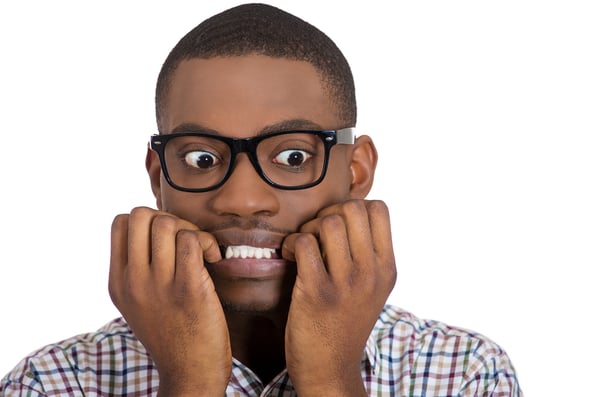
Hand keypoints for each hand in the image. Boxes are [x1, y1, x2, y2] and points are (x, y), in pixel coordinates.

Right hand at [108, 207, 230, 395]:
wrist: (190, 373)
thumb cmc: (172, 333)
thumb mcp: (138, 303)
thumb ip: (137, 269)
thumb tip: (153, 229)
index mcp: (118, 281)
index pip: (119, 222)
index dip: (147, 220)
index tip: (166, 241)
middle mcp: (133, 280)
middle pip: (141, 215)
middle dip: (168, 217)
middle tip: (184, 240)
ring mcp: (159, 284)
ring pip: (167, 223)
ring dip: (191, 229)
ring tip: (201, 250)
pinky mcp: (189, 288)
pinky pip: (192, 240)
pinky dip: (207, 241)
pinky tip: (214, 259)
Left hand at [282, 200, 396, 396]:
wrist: (330, 369)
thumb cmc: (345, 322)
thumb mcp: (372, 288)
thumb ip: (368, 253)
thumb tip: (348, 211)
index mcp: (386, 268)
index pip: (379, 208)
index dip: (354, 207)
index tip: (340, 226)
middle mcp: (371, 273)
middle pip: (352, 208)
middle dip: (329, 212)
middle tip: (318, 234)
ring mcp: (346, 283)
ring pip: (328, 221)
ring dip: (308, 227)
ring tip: (304, 246)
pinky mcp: (317, 292)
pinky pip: (303, 243)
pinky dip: (291, 244)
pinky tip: (291, 258)